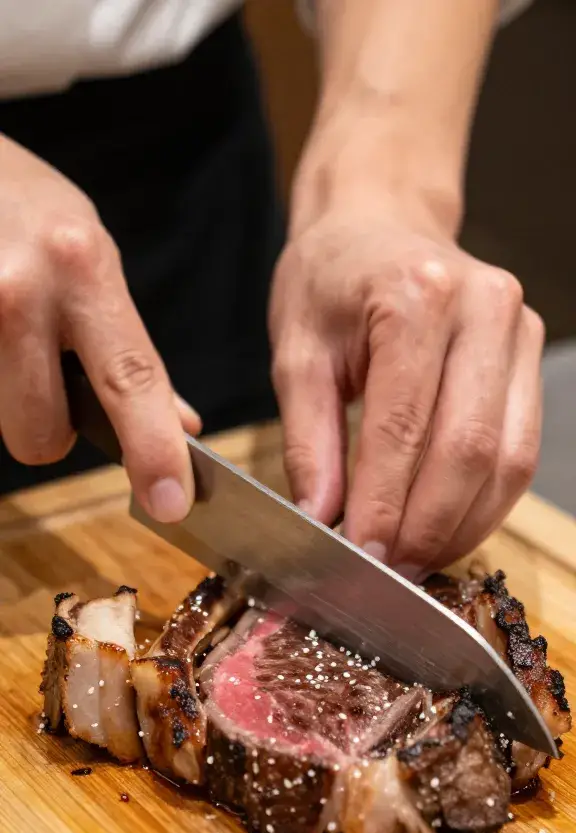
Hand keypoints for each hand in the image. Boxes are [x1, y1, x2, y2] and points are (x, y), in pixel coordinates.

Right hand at [0, 136, 198, 521]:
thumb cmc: (33, 216)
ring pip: (3, 424)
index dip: (152, 450)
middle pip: (38, 436)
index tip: (171, 504)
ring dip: (14, 405)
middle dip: (50, 429)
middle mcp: (21, 293)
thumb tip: (181, 429)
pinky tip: (0, 340)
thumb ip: (132, 353)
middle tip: (49, 379)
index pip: (130, 379)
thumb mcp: (96, 265)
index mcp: (83, 272)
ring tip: (16, 348)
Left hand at [270, 191, 542, 576]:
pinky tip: (447, 527)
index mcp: (415, 296)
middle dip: (428, 525)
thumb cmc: (329, 283)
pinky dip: (484, 502)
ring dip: (462, 524)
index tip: (359, 555)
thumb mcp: (296, 353)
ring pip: (508, 459)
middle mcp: (483, 308)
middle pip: (469, 449)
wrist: (379, 226)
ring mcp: (519, 331)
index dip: (384, 503)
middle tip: (390, 571)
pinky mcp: (531, 357)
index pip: (404, 426)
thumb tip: (321, 520)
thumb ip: (309, 441)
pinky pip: (521, 450)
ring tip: (417, 560)